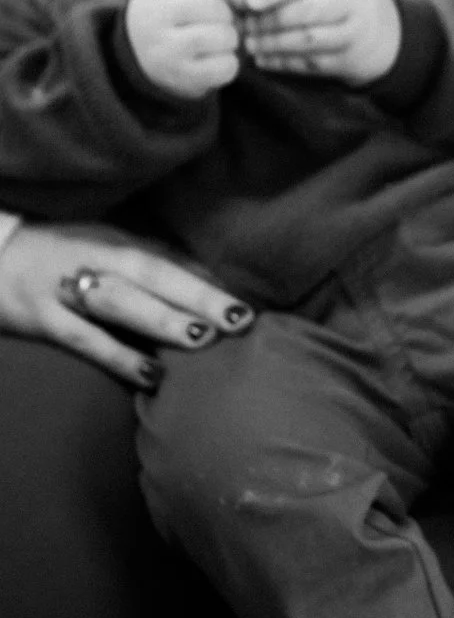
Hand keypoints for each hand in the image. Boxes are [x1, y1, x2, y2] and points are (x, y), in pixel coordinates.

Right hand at [0, 221, 253, 388]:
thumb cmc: (57, 255)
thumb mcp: (102, 247)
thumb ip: (151, 261)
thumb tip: (209, 281)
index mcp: (111, 242)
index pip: (166, 259)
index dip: (206, 281)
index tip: (246, 304)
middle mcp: (92, 260)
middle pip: (151, 275)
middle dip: (198, 297)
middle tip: (239, 319)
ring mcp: (66, 290)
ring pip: (120, 303)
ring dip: (163, 320)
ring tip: (203, 338)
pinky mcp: (43, 320)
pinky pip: (86, 340)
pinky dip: (120, 357)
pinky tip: (152, 375)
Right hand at [125, 0, 247, 97]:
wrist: (139, 54)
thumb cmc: (173, 16)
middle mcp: (157, 17)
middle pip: (210, 6)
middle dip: (229, 14)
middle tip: (230, 23)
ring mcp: (166, 49)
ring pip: (218, 36)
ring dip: (231, 38)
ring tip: (225, 40)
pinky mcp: (180, 76)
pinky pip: (222, 67)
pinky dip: (231, 63)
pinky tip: (222, 59)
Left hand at [242, 0, 400, 85]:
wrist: (392, 34)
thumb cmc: (346, 0)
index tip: (249, 1)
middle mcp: (353, 5)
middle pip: (305, 13)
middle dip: (269, 21)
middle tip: (246, 26)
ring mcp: (354, 36)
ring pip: (307, 41)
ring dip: (273, 44)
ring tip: (251, 44)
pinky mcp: (351, 62)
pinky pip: (312, 64)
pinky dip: (284, 64)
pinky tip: (265, 60)